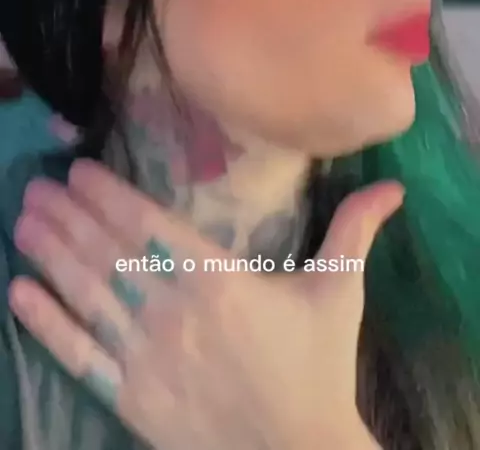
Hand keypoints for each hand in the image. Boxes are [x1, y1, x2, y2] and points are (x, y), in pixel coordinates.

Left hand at [9, 160, 402, 449]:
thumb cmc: (317, 366)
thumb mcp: (340, 292)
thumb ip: (355, 232)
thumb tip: (395, 186)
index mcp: (218, 279)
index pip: (149, 226)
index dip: (109, 195)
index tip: (79, 170)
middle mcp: (173, 311)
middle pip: (108, 253)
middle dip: (68, 216)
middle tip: (36, 185)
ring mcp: (146, 355)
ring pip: (87, 294)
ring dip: (50, 255)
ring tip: (22, 220)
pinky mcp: (131, 397)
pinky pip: (80, 354)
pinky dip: (47, 323)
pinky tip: (20, 293)